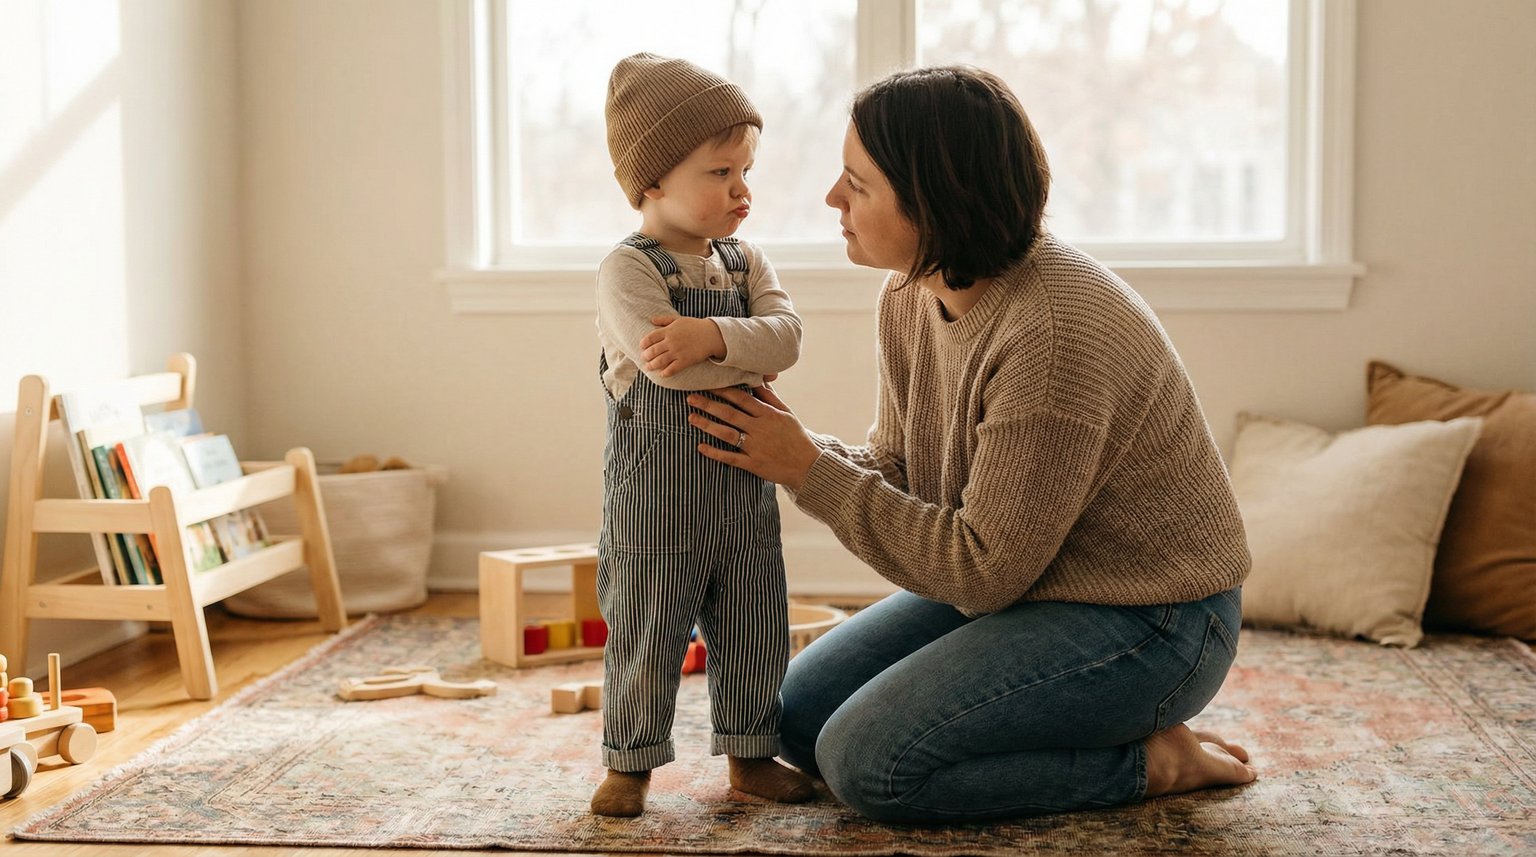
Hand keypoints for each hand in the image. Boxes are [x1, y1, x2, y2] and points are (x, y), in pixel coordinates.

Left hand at [640, 315, 725, 376]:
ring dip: (652, 365)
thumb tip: (651, 320)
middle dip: (646, 356)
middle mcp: (671, 341)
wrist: (711, 335)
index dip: (643, 344)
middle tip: (644, 358)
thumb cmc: (695, 326)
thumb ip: (664, 320)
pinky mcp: (685, 361)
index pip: (650, 338)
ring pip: (659, 361)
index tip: (642, 347)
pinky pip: (671, 369)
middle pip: (652, 351)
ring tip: (649, 367)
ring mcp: (678, 352)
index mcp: (669, 331)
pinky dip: (665, 373)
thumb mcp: (678, 319)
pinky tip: (662, 374)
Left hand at [686, 382, 820, 490]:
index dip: (724, 390)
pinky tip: (700, 447)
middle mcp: (760, 429)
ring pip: (727, 434)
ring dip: (707, 425)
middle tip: (691, 397)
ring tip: (691, 417)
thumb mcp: (787, 414)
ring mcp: (755, 447)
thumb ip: (770, 397)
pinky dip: (715, 453)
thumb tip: (759, 379)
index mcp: (768, 414)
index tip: (708, 383)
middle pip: (730, 413)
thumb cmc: (796, 437)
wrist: (808, 465)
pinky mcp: (753, 464)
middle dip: (709, 404)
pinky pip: (730, 457)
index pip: (742, 398)